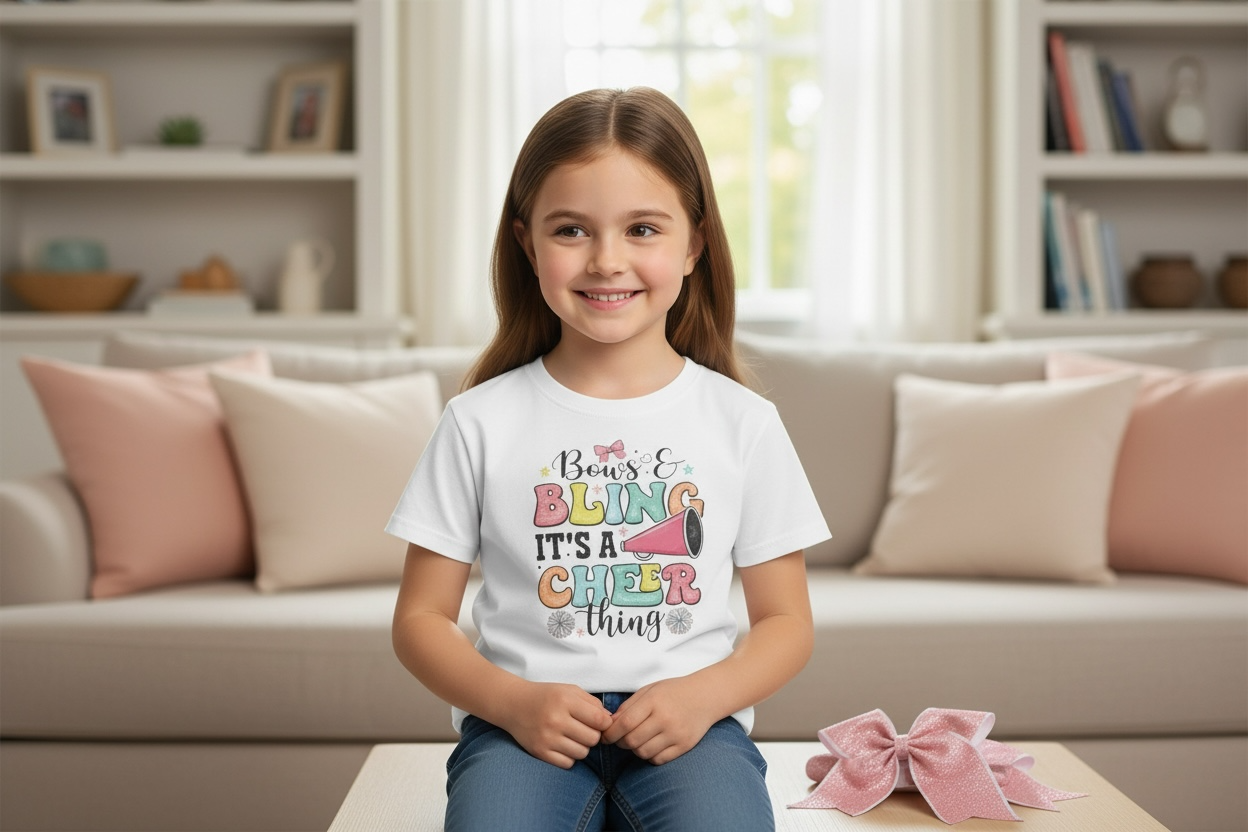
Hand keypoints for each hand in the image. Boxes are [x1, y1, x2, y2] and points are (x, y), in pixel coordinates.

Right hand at [495, 682, 612, 768]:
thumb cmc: (546, 697)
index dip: (604, 723)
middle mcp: (555, 719)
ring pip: (582, 753)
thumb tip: (610, 721)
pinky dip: (569, 757)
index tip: (599, 722)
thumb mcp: (569, 690)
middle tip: (584, 729)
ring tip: (572, 737)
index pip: (599, 719)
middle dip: (593, 735)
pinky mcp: (539, 752)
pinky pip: (568, 763)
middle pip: (593, 738)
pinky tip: (563, 746)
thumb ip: (592, 703)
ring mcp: (547, 737)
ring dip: (582, 746)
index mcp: (565, 700)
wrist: (513, 704)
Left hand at [602, 678, 717, 764]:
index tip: (605, 736)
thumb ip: (629, 706)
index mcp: (654, 701)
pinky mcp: (684, 746)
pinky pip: (658, 759)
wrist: (706, 696)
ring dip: (635, 749)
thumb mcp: (650, 690)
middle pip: (632, 741)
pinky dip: (650, 756)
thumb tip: (610, 724)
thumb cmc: (674, 691)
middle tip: (620, 739)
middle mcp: (665, 718)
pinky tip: (651, 745)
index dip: (610, 733)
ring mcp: (676, 734)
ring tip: (637, 740)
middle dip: (620, 742)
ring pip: (643, 752)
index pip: (625, 723)